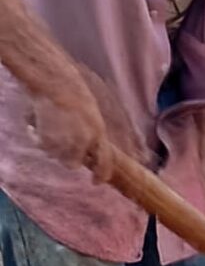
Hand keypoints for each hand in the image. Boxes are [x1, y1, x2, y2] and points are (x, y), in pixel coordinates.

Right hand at [27, 65, 146, 182]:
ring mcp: (64, 143)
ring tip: (52, 124)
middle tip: (63, 140)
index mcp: (99, 133)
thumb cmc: (75, 94)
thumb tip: (89, 153)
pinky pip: (41, 146)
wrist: (55, 83)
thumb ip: (92, 135)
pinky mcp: (46, 141)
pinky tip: (40, 123)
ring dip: (53, 146)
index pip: (104, 162)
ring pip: (56, 156)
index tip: (97, 182)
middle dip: (69, 156)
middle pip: (74, 164)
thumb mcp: (92, 115)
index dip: (101, 175)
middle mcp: (83, 142)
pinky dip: (38, 137)